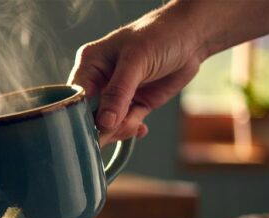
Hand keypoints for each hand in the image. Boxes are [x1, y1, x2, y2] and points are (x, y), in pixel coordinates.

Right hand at [68, 8, 205, 144]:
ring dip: (121, 128)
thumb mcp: (136, 61)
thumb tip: (104, 122)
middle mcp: (99, 80)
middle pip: (89, 114)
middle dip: (104, 126)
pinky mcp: (134, 104)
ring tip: (136, 122)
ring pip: (107, 124)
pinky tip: (140, 128)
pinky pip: (125, 125)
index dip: (81, 115)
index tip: (94, 129)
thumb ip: (118, 92)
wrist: (192, 37)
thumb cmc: (161, 35)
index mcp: (90, 64)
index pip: (76, 96)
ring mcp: (117, 94)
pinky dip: (132, 130)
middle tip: (121, 127)